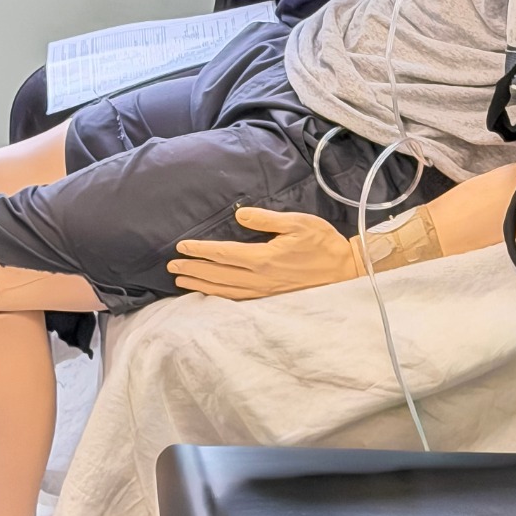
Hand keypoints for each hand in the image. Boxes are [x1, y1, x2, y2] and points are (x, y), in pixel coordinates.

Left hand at [168, 207, 357, 299]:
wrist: (344, 271)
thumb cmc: (322, 243)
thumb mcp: (297, 222)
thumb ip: (265, 219)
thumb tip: (239, 215)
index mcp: (262, 259)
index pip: (222, 254)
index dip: (199, 250)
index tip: (181, 247)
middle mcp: (259, 279)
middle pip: (217, 275)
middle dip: (193, 269)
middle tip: (171, 266)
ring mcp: (264, 292)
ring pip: (224, 291)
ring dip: (201, 285)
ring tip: (182, 281)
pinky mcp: (270, 299)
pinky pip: (237, 300)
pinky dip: (218, 297)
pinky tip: (210, 294)